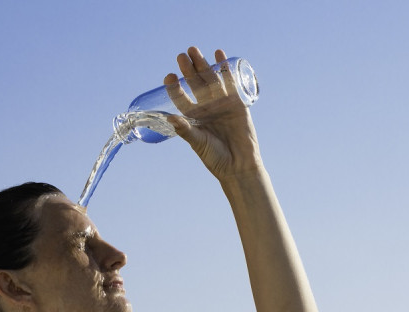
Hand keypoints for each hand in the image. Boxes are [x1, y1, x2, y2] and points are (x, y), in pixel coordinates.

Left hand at [165, 47, 263, 180]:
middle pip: (195, 84)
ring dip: (203, 64)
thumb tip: (170, 118)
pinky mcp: (236, 102)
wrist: (239, 164)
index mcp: (192, 117)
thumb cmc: (215, 157)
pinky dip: (224, 68)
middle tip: (181, 56)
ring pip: (210, 80)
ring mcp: (220, 103)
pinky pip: (229, 81)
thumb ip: (185, 130)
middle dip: (188, 70)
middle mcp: (205, 107)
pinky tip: (219, 54)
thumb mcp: (198, 142)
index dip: (174, 87)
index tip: (169, 77)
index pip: (180, 98)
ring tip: (194, 50)